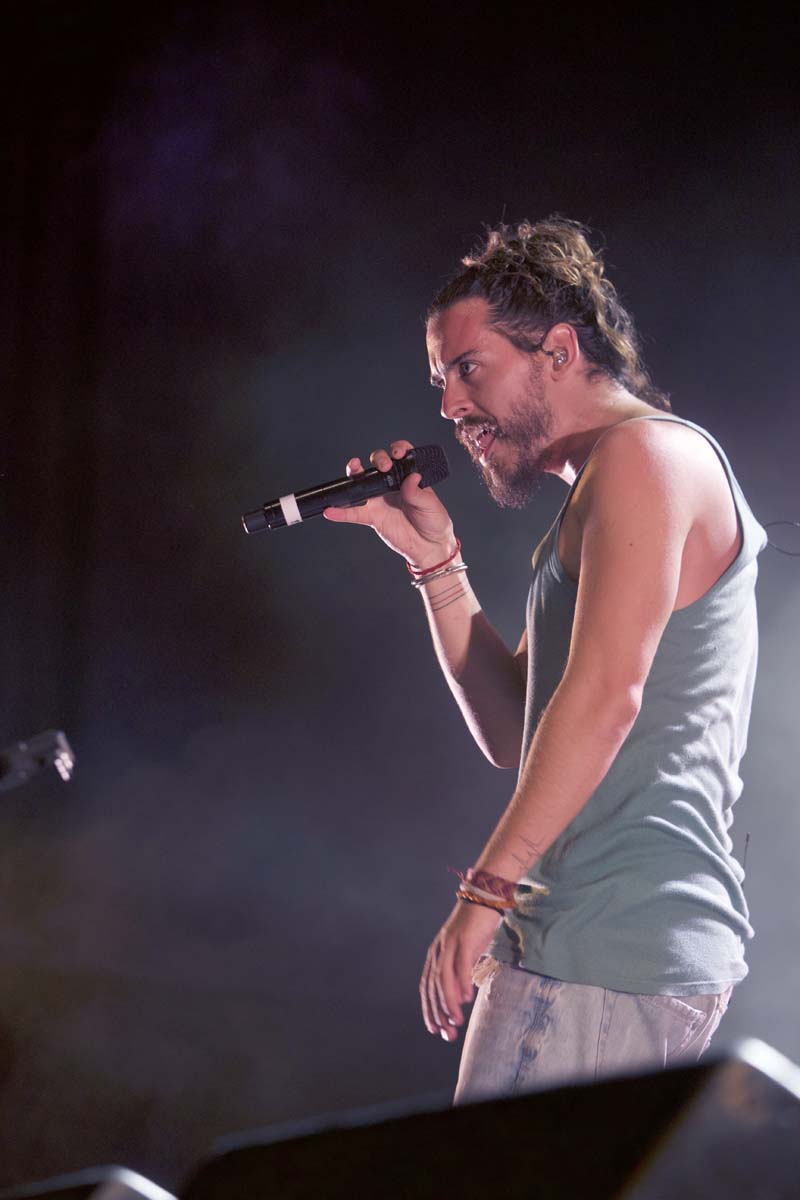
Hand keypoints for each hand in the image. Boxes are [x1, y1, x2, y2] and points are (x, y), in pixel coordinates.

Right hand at [322, 439, 456, 567]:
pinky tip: (330, 511)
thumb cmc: (433, 521)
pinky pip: (354, 513)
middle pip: (378, 464)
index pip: (401, 456)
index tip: (397, 454)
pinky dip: (341, 512)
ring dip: (354, 473)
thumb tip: (411, 478)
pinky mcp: (372, 516)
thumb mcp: (430, 505)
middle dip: (378, 459)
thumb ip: (417, 492)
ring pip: (362, 482)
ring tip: (353, 467)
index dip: (397, 450)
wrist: (428, 547)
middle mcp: (392, 484)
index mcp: (408, 477)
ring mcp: (380, 499)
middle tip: (384, 466)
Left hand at [420, 899, 501, 1042]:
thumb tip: (462, 998)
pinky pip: (460, 964)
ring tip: (455, 1022)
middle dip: (438, 1012)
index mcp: (436, 953)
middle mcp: (439, 949)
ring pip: (443, 978)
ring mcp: (450, 943)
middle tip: (446, 1034)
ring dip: (448, 1003)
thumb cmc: (477, 927)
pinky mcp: (464, 939)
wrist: (486, 896)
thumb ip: (460, 972)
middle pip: (433, 986)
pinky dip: (461, 983)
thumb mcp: (465, 951)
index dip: (429, 1009)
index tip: (436, 1030)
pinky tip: (466, 999)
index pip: (427, 986)